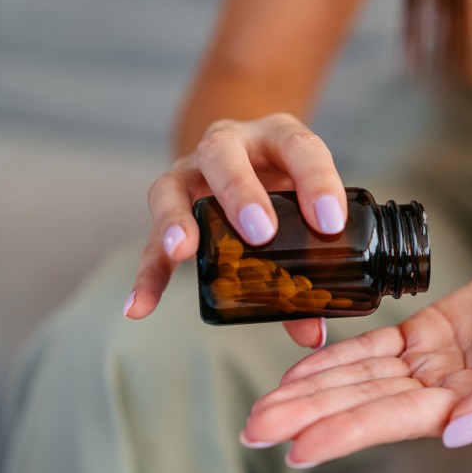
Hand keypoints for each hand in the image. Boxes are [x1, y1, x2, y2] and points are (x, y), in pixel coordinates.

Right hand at [124, 113, 347, 346]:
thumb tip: (313, 334)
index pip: (300, 148)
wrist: (248, 157)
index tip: (331, 223)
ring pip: (171, 185)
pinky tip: (140, 307)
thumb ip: (313, 267)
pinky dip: (147, 274)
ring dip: (177, 219)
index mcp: (277, 138)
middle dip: (241, 192)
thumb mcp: (306, 209)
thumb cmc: (287, 188)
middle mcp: (229, 145)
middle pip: (223, 152)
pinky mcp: (168, 208)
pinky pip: (150, 239)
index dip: (317, 182)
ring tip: (183, 251)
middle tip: (261, 233)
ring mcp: (190, 173)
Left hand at [241, 235, 471, 466]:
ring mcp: (436, 360)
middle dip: (310, 417)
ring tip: (263, 408)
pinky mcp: (431, 329)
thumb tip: (455, 434)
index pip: (399, 422)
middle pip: (366, 405)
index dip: (346, 433)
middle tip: (253, 431)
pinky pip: (377, 348)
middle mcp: (448, 390)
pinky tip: (301, 372)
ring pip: (363, 379)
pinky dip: (339, 359)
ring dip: (312, 391)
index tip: (296, 448)